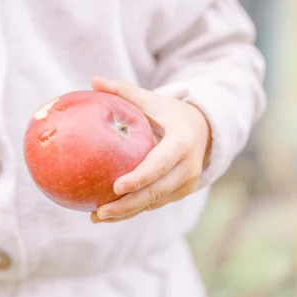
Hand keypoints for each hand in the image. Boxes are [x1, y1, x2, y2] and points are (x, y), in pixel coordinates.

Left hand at [87, 76, 210, 222]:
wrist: (203, 129)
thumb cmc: (168, 112)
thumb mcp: (151, 99)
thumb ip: (123, 90)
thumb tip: (93, 80)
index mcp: (181, 142)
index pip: (160, 164)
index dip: (140, 177)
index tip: (116, 186)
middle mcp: (188, 167)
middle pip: (156, 191)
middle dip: (128, 204)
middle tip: (99, 211)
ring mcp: (187, 183)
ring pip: (154, 203)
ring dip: (127, 213)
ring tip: (96, 216)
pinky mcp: (181, 193)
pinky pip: (155, 204)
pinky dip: (133, 211)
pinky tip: (108, 214)